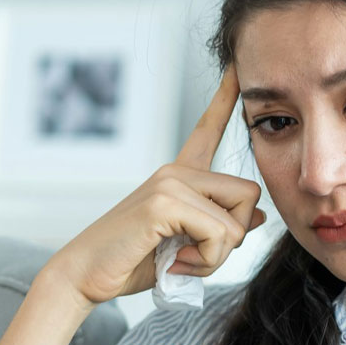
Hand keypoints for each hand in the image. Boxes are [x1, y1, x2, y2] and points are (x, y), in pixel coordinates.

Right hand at [46, 64, 267, 306]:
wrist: (85, 276)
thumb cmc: (130, 261)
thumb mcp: (185, 244)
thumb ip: (220, 226)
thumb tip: (260, 215)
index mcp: (178, 176)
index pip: (208, 129)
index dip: (226, 99)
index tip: (238, 67)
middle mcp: (175, 171)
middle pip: (248, 193)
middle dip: (234, 236)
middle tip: (198, 256)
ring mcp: (169, 182)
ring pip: (237, 219)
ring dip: (218, 255)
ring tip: (182, 261)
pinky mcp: (163, 202)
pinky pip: (219, 234)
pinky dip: (206, 260)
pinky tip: (176, 263)